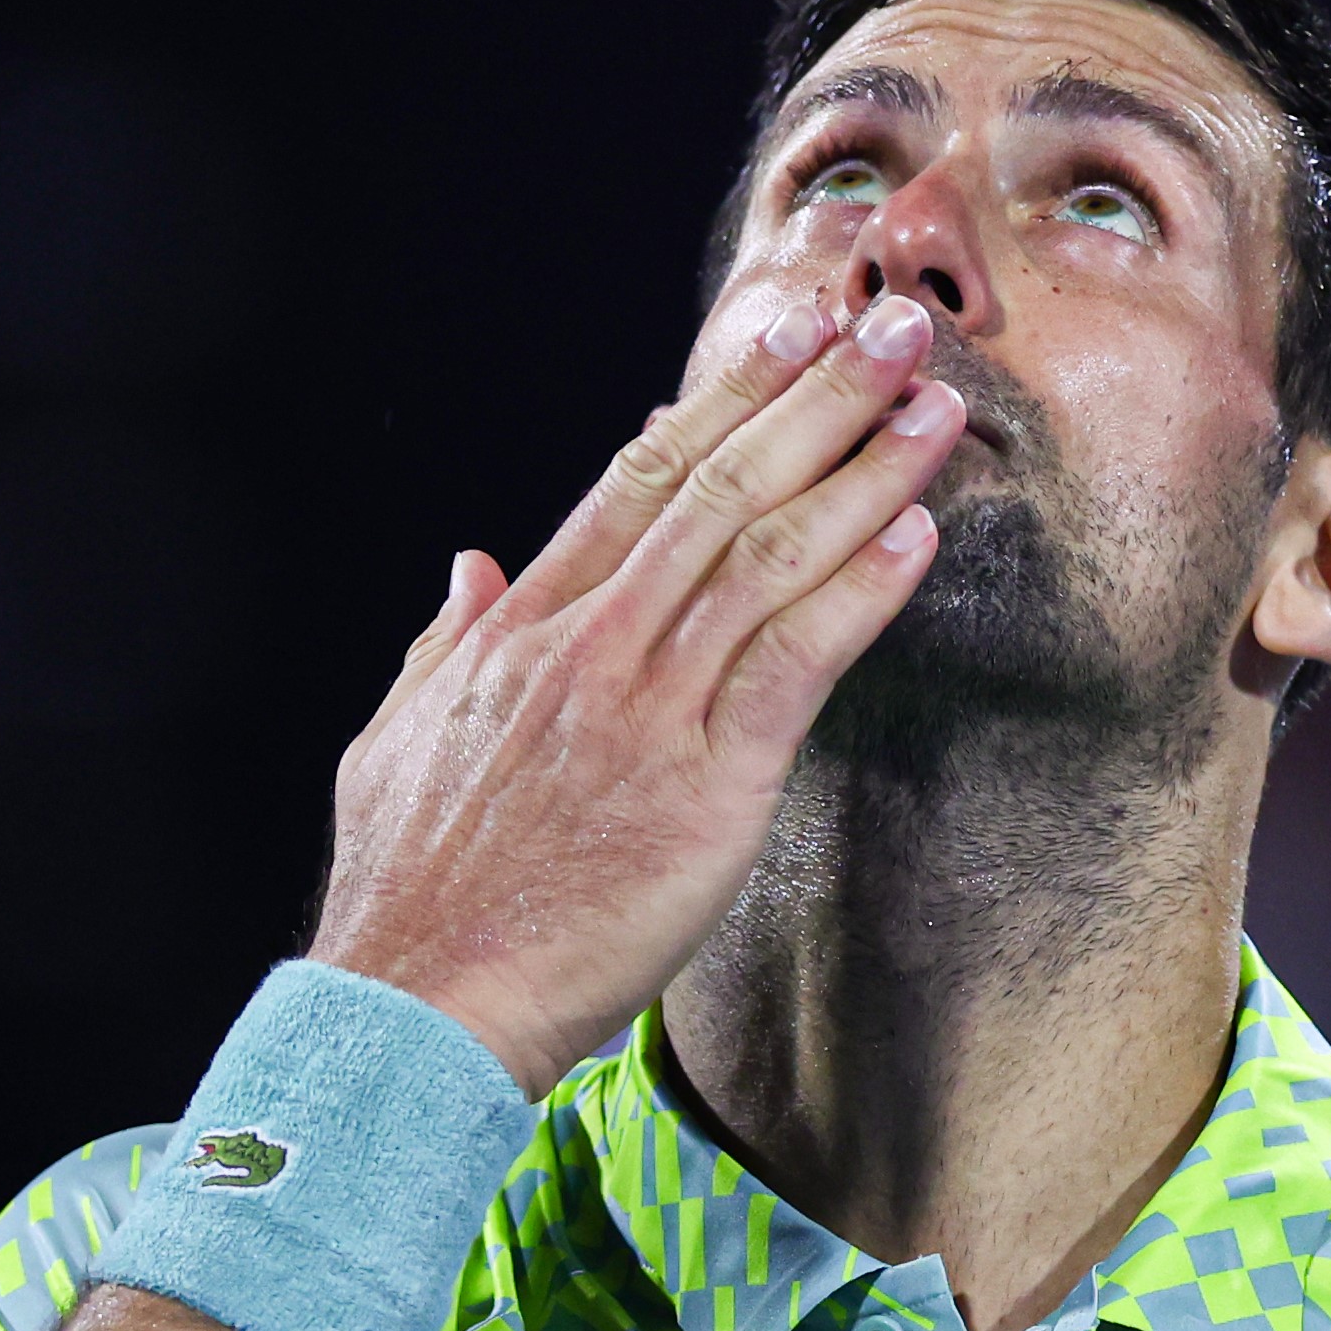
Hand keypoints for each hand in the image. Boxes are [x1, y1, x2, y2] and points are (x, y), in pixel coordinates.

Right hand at [310, 292, 958, 1094]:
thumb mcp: (396, 741)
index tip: (786, 336)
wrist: (418, 1004)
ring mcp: (646, 708)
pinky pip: (792, 664)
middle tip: (893, 326)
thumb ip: (441, 643)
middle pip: (718, 490)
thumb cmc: (412, 893)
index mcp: (521, 630)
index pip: (637, 482)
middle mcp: (589, 646)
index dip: (723, 401)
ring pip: (767, 558)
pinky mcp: (704, 785)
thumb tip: (469, 565)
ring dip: (863, 473)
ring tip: (934, 407)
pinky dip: (858, 597)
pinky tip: (915, 541)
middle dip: (817, 398)